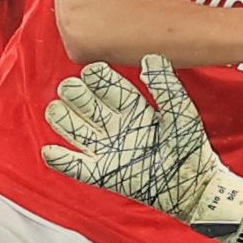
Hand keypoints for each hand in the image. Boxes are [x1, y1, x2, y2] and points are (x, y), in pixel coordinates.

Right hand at [42, 55, 242, 242]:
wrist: (192, 183)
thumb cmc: (190, 146)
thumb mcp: (181, 110)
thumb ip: (165, 84)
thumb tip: (149, 58)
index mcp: (134, 109)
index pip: (109, 87)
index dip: (98, 78)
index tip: (92, 70)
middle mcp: (117, 127)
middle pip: (86, 105)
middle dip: (75, 94)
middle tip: (72, 89)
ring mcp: (108, 150)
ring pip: (75, 130)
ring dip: (62, 118)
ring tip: (56, 108)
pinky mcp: (104, 174)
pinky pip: (76, 166)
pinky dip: (61, 159)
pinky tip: (50, 150)